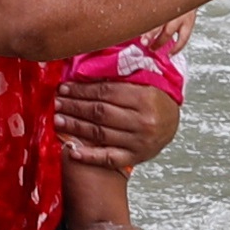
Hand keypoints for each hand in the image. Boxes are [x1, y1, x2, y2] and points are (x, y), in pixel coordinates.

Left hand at [55, 73, 179, 171]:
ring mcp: (139, 142)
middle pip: (100, 112)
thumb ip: (119, 77)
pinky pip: (108, 158)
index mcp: (144, 97)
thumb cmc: (155, 100)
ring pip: (100, 133)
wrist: (173, 124)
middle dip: (74, 106)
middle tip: (56, 102)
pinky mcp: (135, 157)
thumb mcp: (143, 82)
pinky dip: (88, 156)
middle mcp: (142, 121)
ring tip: (58, 120)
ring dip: (75, 127)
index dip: (81, 90)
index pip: (105, 92)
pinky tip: (71, 151)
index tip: (64, 87)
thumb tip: (84, 71)